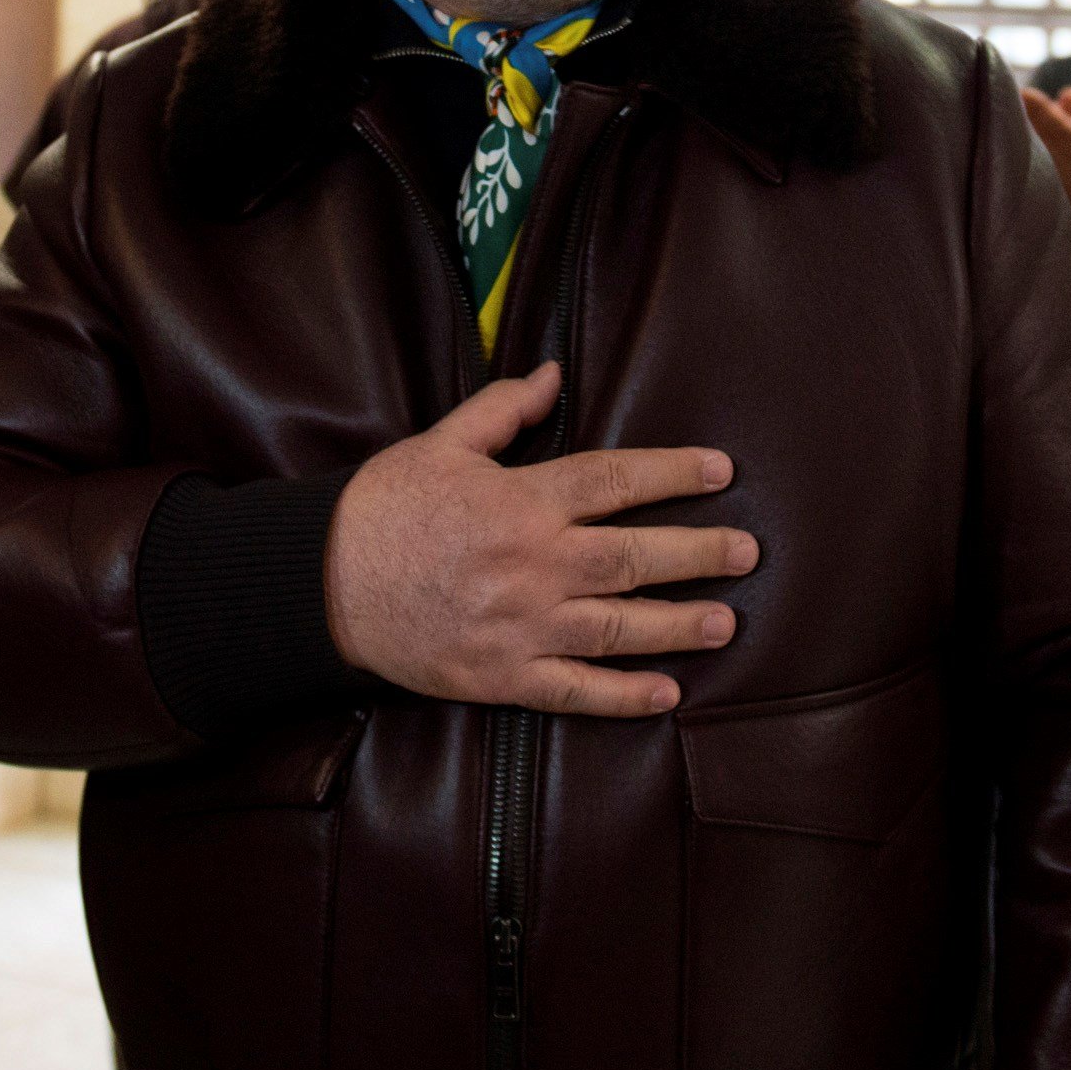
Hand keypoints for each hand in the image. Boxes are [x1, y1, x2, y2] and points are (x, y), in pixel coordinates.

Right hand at [324, 362, 753, 715]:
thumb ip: (503, 411)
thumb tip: (553, 374)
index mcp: (520, 502)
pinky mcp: (501, 676)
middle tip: (747, 552)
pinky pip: (576, 691)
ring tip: (726, 623)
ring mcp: (520, 626)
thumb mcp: (440, 443)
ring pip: (619, 627)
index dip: (672, 474)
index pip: (614, 481)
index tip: (721, 472)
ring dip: (678, 625)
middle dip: (699, 554)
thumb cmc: (383, 508)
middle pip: (634, 558)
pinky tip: (667, 694)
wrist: (323, 583)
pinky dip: (624, 695)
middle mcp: (532, 565)